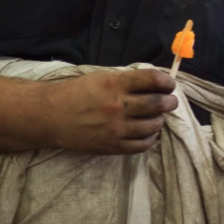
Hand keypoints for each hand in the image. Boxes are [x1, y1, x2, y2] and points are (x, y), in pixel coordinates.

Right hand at [47, 69, 177, 153]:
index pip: (152, 80)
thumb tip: (153, 83)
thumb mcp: (102, 78)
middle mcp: (119, 106)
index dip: (166, 82)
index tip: (169, 84)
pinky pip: (141, 145)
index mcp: (116, 84)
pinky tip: (149, 133)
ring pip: (153, 125)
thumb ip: (126, 80)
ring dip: (160, 120)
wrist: (52, 116)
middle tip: (171, 102)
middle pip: (157, 103)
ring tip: (158, 117)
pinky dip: (150, 139)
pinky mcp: (112, 146)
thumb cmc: (78, 93)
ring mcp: (116, 128)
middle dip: (169, 102)